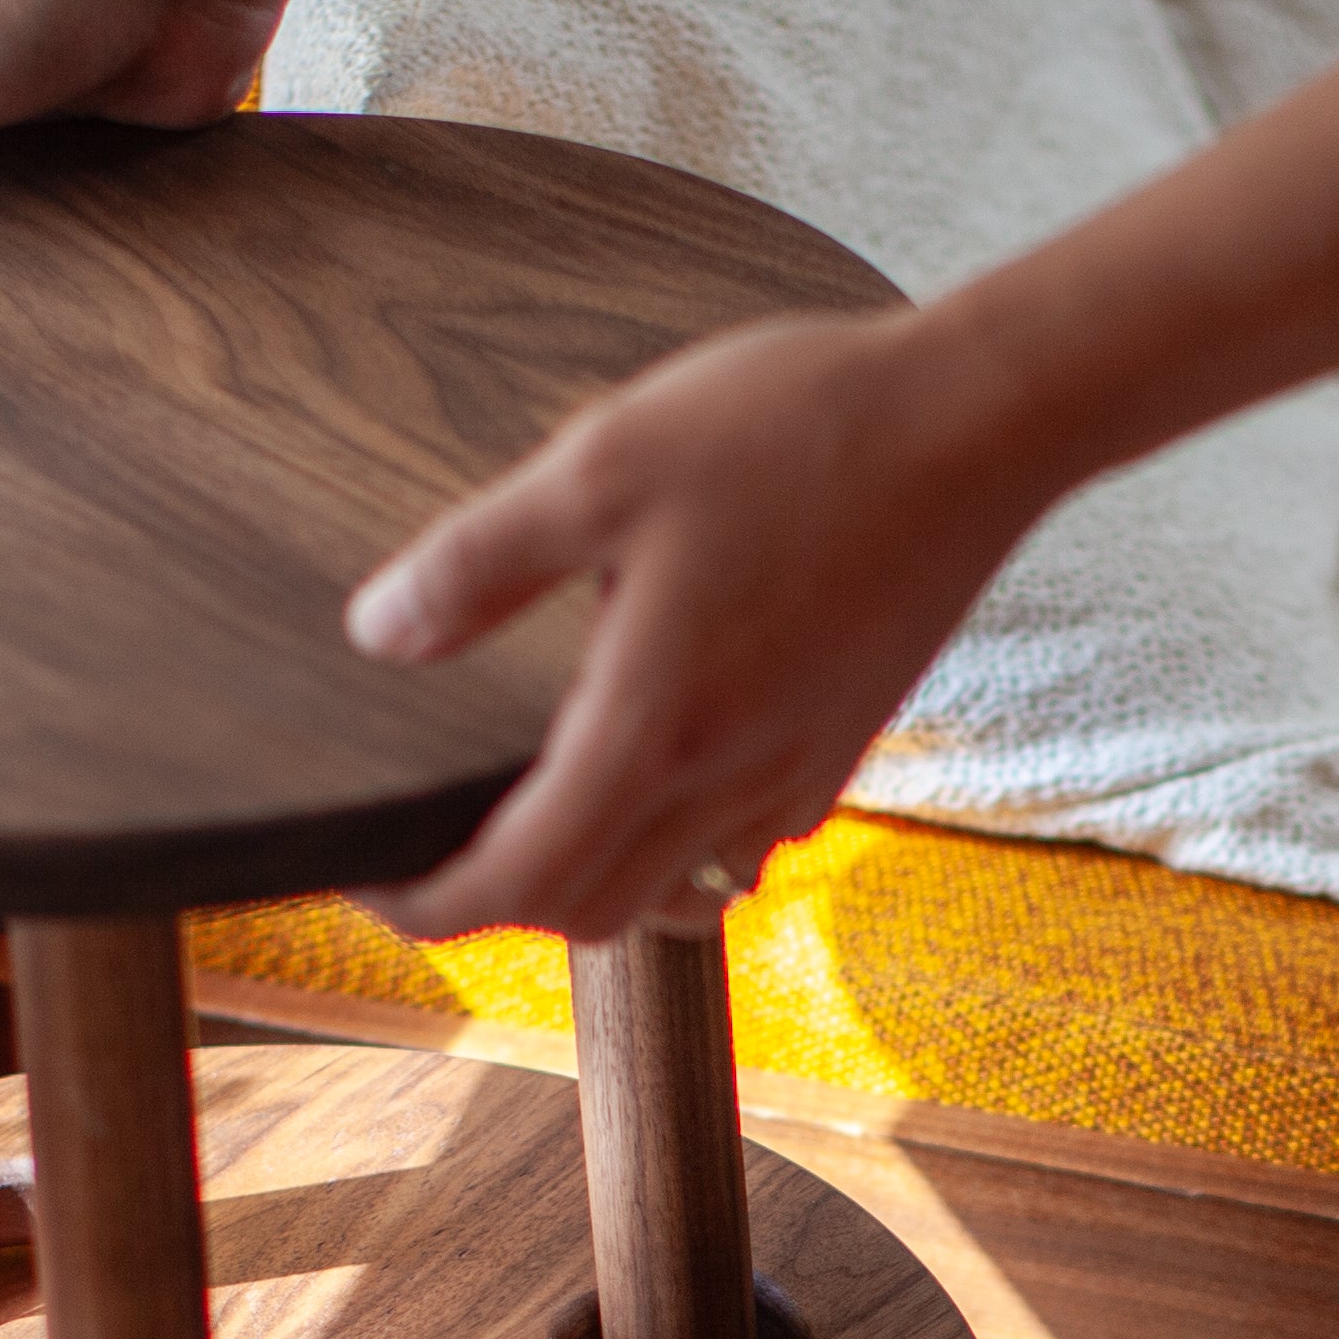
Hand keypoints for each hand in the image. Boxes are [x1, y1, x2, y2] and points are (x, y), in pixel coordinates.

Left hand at [349, 309, 1034, 939]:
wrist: (977, 426)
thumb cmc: (795, 428)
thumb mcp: (603, 464)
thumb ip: (481, 561)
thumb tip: (377, 633)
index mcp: (653, 725)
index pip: (514, 882)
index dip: (422, 901)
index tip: (362, 874)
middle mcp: (726, 781)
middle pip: (584, 912)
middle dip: (493, 900)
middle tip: (427, 841)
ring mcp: (793, 778)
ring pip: (666, 896)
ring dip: (585, 883)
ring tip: (532, 815)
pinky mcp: (839, 753)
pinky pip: (739, 849)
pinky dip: (672, 847)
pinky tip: (652, 772)